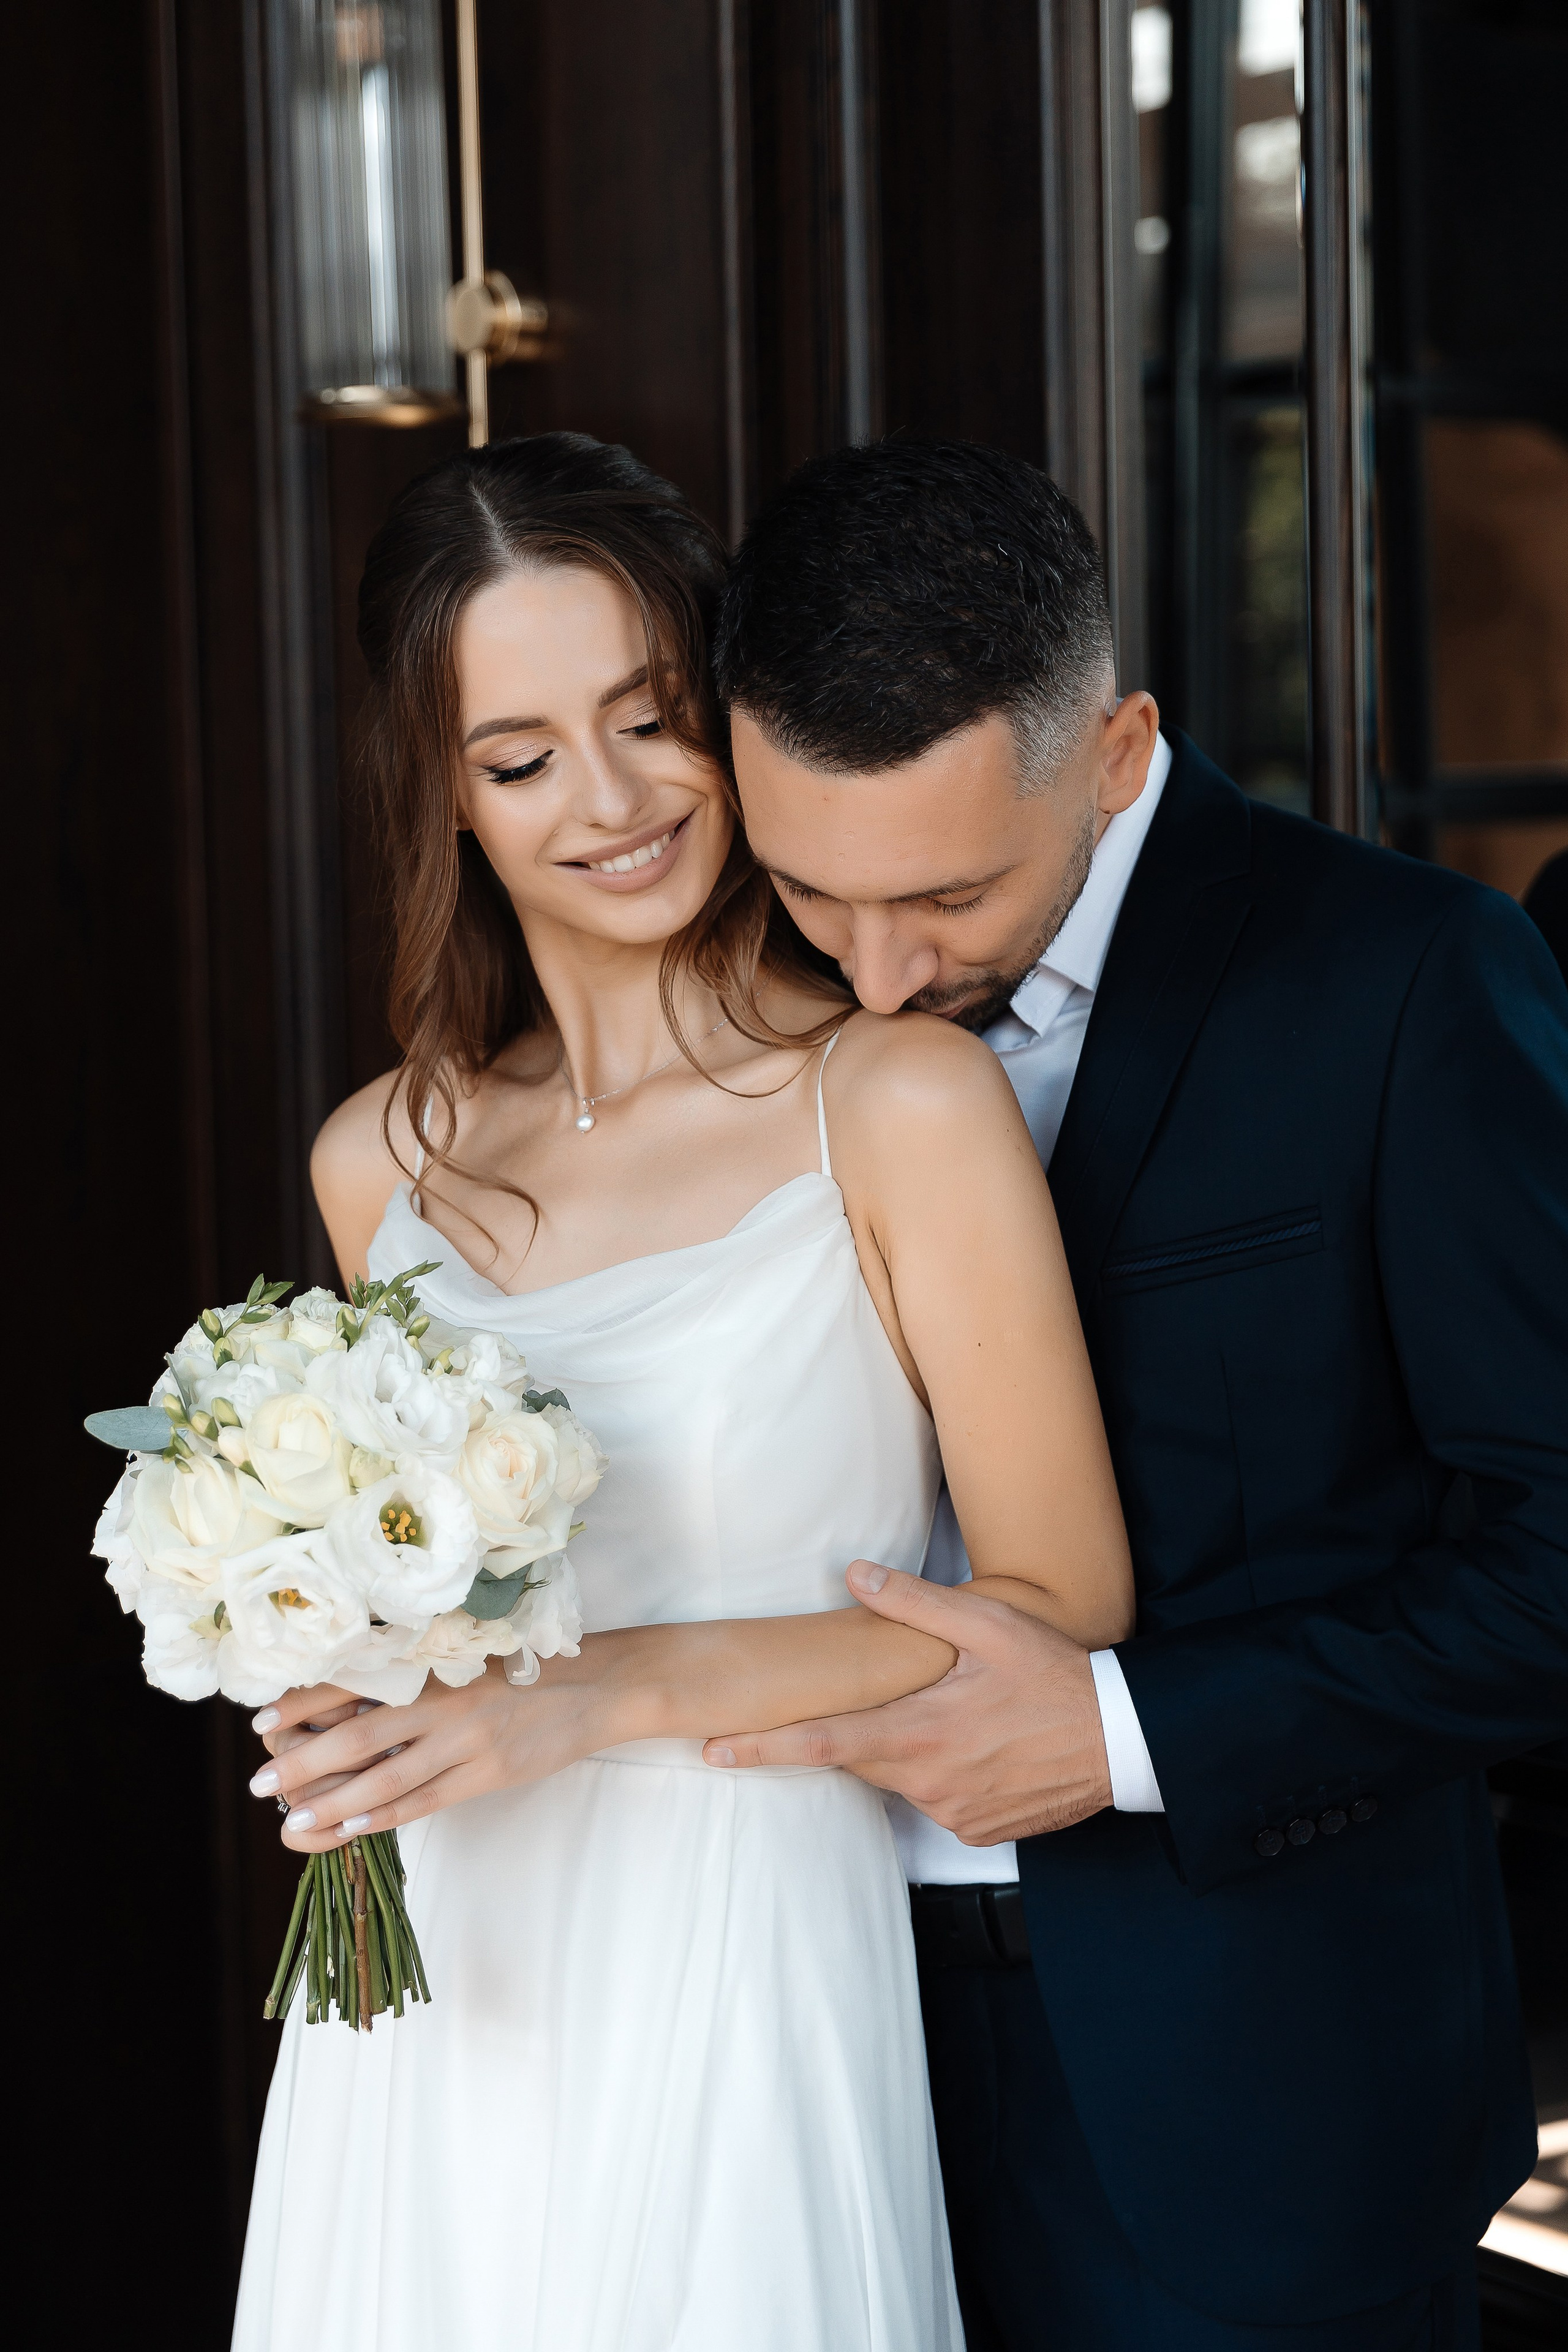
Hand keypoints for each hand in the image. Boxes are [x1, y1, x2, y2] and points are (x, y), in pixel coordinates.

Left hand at [246, 1658, 607, 1852]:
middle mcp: (444, 1697)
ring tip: (291, 1818)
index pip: (354, 1682)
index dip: (304, 1703)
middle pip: (358, 1734)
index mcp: (435, 1661)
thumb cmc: (527, 1668)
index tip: (262, 1722)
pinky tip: (349, 1828)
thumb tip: (348, 1700)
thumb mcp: (470, 1656)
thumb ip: (417, 1677)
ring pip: (385, 1776)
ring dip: (332, 1801)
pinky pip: (424, 1800)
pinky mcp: (488, 1772)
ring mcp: (466, 1738)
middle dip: (303, 1761)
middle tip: (258, 1783)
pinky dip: (382, 1816)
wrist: (597, 1685)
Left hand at [702, 1562, 1113, 1842]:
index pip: (821, 1743)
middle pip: (860, 1757)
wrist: (1121, 1739)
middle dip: (855, 1730)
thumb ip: (914, 1602)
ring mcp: (953, 1813)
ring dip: (908, 1748)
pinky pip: (938, 1800)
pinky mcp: (977, 1831)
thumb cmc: (1056, 1675)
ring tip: (959, 1717)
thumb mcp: (987, 1625)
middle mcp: (928, 1782)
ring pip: (900, 1778)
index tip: (715, 1750)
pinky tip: (980, 1747)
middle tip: (889, 1700)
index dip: (763, 1748)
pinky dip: (943, 1773)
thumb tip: (854, 1575)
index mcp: (918, 1732)